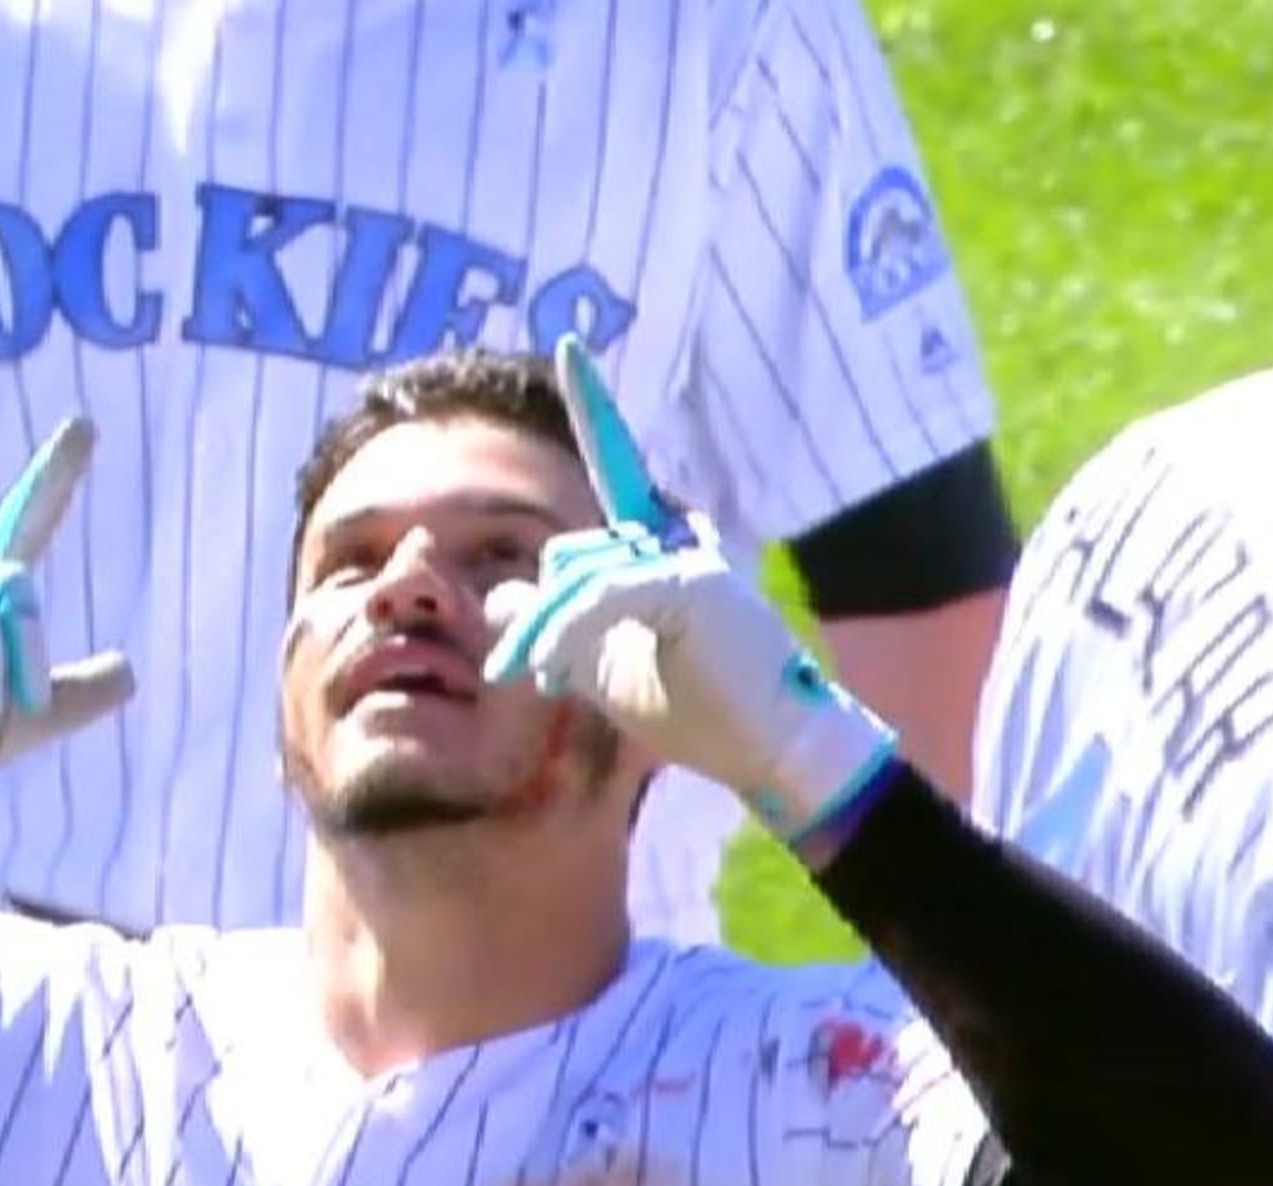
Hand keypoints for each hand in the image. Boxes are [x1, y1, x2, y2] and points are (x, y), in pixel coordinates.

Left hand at [484, 335, 897, 842]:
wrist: (769, 750)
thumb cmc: (696, 713)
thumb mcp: (602, 667)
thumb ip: (557, 629)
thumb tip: (503, 596)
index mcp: (659, 554)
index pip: (619, 471)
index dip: (595, 411)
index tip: (571, 348)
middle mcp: (676, 540)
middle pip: (568, 556)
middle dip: (534, 618)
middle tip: (512, 671)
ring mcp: (689, 555)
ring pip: (576, 577)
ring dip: (542, 634)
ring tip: (535, 680)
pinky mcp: (692, 582)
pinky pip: (602, 596)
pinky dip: (568, 632)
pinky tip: (554, 670)